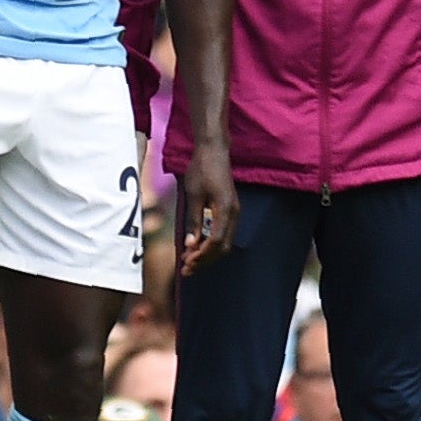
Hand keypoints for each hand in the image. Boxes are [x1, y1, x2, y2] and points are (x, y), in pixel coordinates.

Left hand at [178, 139, 238, 274]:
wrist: (214, 151)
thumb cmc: (202, 169)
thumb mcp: (193, 195)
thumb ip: (193, 220)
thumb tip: (191, 244)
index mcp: (225, 210)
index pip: (215, 242)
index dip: (201, 255)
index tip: (187, 262)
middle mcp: (234, 214)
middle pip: (222, 247)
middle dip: (205, 260)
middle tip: (187, 269)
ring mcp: (234, 212)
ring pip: (224, 242)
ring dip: (208, 254)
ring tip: (190, 261)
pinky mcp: (230, 210)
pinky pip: (223, 233)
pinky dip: (211, 243)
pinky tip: (197, 246)